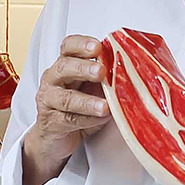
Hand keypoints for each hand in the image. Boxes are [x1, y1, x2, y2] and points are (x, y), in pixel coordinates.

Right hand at [21, 35, 110, 184]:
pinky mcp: (51, 122)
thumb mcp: (94, 89)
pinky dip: (87, 119)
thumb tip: (135, 70)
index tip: (97, 46)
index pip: (68, 47)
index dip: (81, 44)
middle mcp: (54, 80)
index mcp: (66, 65)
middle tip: (101, 71)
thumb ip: (107, 78)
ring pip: (66, 98)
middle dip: (83, 68)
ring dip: (87, 101)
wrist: (56, 139)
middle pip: (64, 67)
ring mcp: (49, 101)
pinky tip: (100, 118)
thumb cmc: (77, 109)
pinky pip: (69, 120)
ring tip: (105, 105)